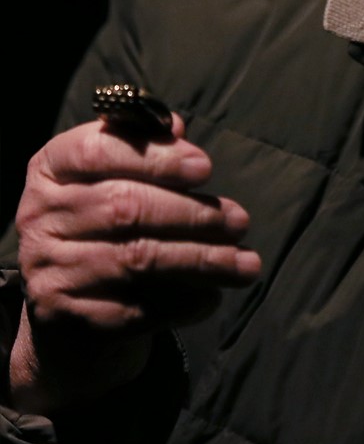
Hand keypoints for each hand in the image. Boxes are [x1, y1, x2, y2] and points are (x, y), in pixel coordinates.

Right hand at [9, 114, 260, 412]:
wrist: (65, 309)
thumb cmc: (104, 225)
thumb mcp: (114, 178)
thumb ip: (143, 148)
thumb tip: (174, 125)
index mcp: (51, 168)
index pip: (98, 151)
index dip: (157, 158)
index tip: (206, 167)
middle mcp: (40, 216)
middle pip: (125, 207)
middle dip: (192, 214)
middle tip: (240, 221)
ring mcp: (48, 269)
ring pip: (137, 259)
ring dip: (201, 260)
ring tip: (245, 262)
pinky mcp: (64, 318)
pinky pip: (134, 309)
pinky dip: (181, 302)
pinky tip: (212, 296)